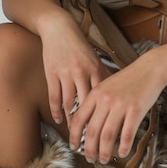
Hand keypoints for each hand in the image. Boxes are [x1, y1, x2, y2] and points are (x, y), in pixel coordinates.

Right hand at [40, 11, 109, 125]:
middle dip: (88, 123)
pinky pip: (54, 97)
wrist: (59, 28)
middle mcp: (81, 72)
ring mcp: (65, 73)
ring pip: (70, 103)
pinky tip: (59, 120)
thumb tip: (115, 92)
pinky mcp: (51, 73)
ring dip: (72, 121)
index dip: (105, 114)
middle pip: (87, 104)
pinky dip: (57, 111)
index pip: (102, 98)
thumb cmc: (79, 45)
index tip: (108, 129)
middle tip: (91, 139)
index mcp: (95, 69)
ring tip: (75, 135)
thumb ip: (102, 75)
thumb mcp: (94, 58)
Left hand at [68, 55, 163, 163]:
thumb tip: (88, 124)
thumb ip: (97, 102)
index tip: (74, 146)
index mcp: (96, 93)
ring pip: (107, 136)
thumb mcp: (107, 85)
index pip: (79, 119)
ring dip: (104, 152)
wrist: (149, 68)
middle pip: (92, 131)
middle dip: (89, 149)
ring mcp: (121, 105)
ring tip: (104, 159)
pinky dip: (124, 146)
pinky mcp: (136, 110)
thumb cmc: (129, 78)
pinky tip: (123, 153)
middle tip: (90, 158)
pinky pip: (127, 134)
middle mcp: (106, 99)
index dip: (74, 136)